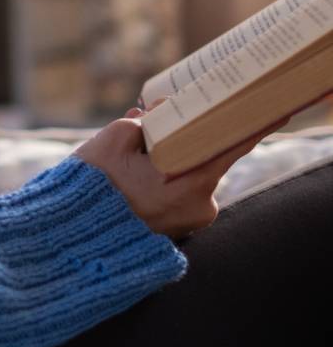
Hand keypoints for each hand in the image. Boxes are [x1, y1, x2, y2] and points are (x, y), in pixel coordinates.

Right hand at [74, 107, 286, 239]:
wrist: (76, 235)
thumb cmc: (94, 187)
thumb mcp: (113, 138)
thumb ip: (143, 120)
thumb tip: (159, 111)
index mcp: (190, 182)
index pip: (231, 147)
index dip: (251, 126)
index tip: (271, 111)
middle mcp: (200, 205)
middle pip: (204, 156)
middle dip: (182, 135)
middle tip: (150, 120)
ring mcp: (191, 219)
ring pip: (188, 172)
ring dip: (168, 156)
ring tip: (130, 151)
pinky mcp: (178, 226)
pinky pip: (179, 189)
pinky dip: (163, 174)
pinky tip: (133, 170)